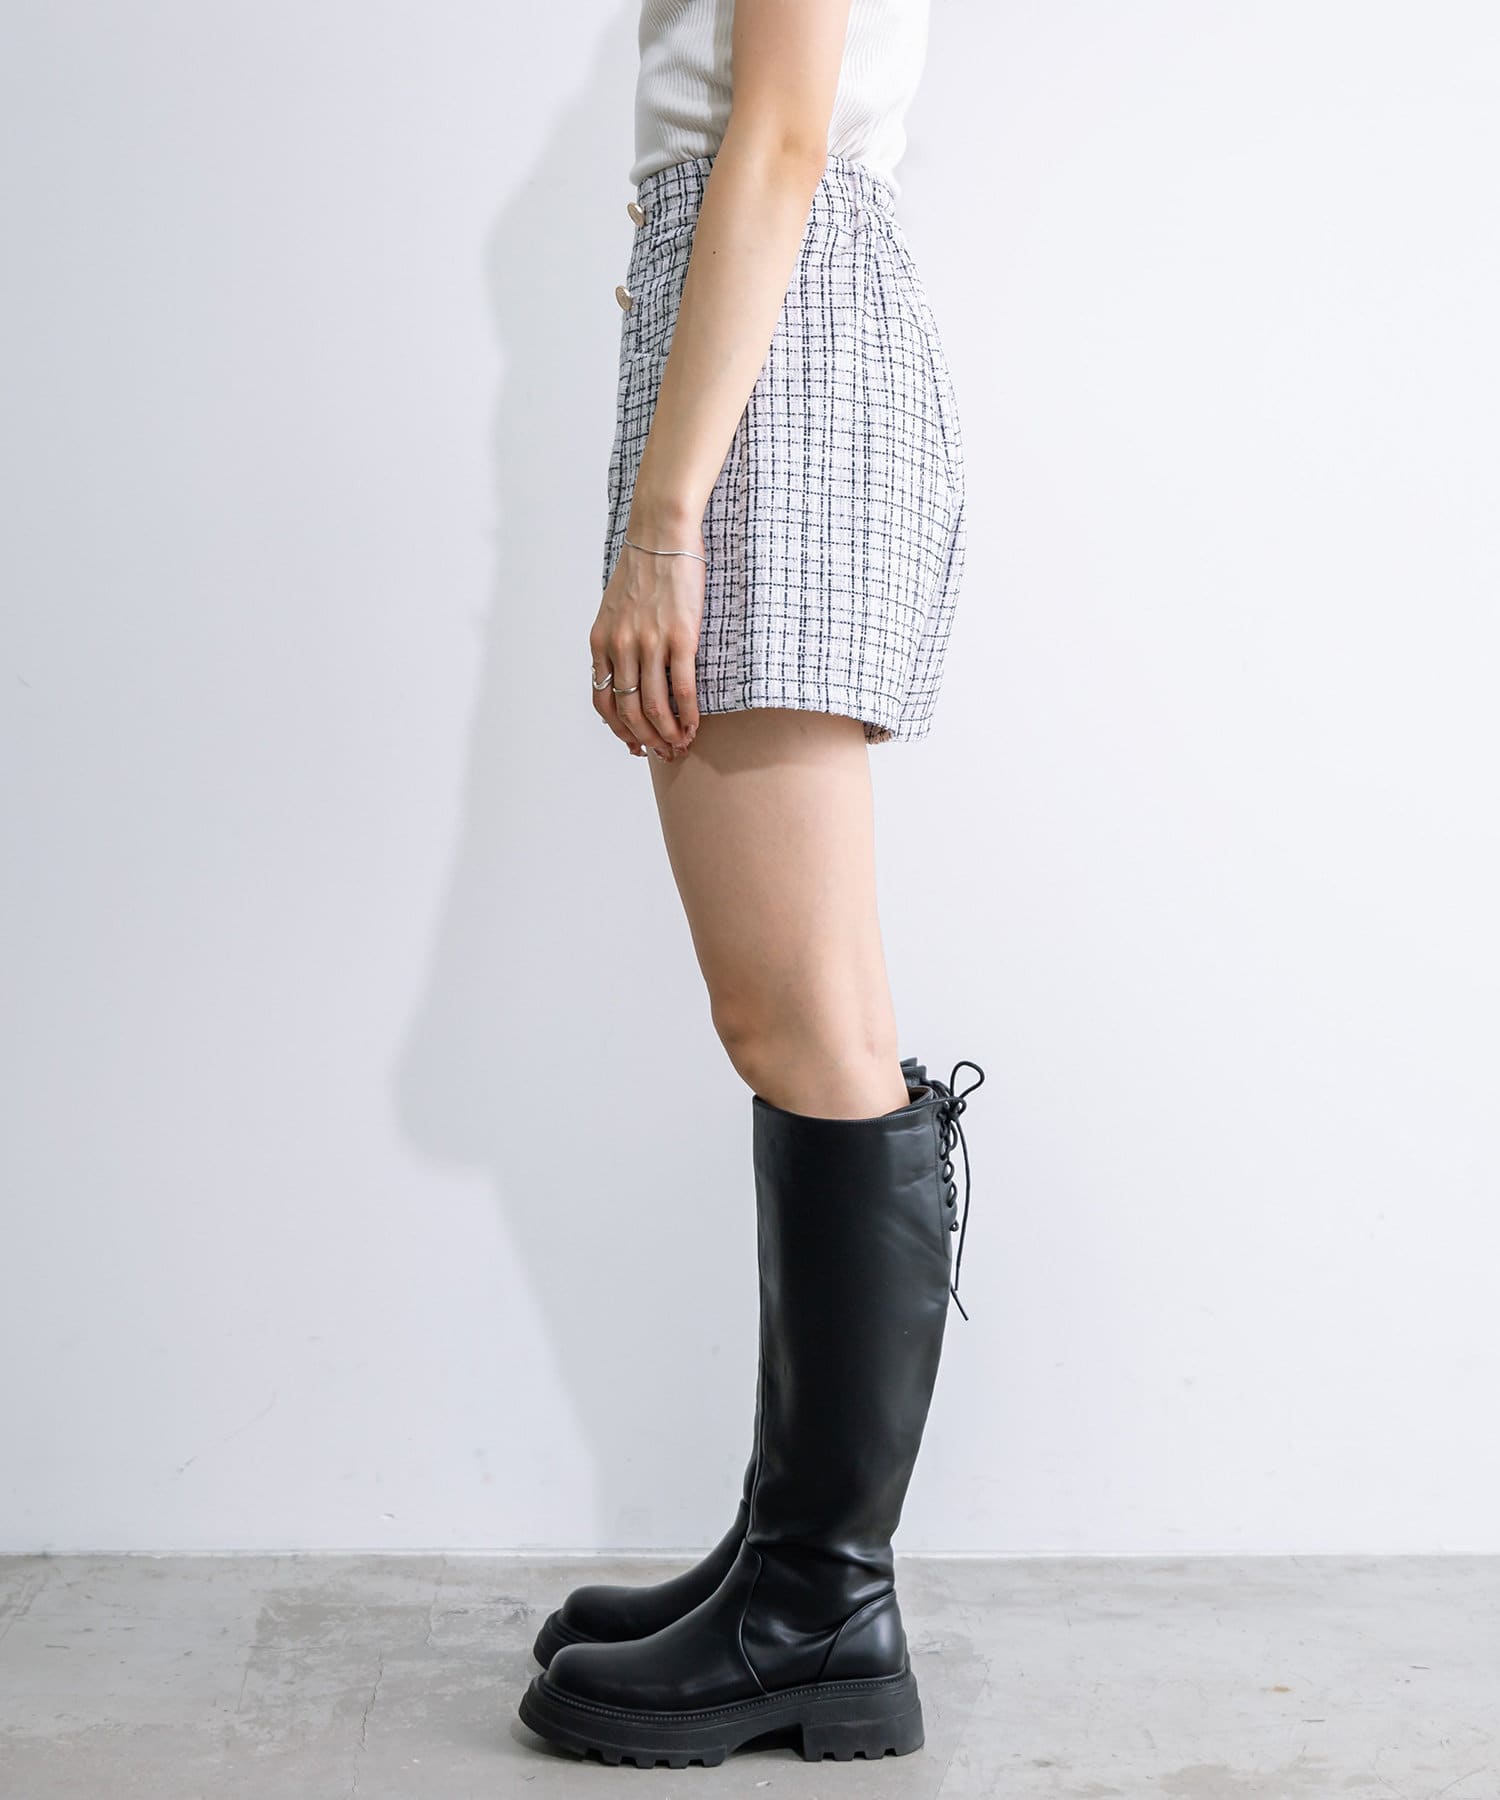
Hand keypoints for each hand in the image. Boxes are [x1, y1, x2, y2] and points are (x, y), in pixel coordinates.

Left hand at [590, 531, 703, 759]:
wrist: (661, 534)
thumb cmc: (643, 569)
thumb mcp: (615, 609)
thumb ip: (616, 642)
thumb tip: (627, 674)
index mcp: (601, 641)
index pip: (603, 701)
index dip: (618, 730)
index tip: (633, 744)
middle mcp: (621, 646)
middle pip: (628, 711)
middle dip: (645, 740)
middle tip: (662, 752)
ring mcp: (649, 643)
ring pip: (654, 707)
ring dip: (668, 734)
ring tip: (680, 744)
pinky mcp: (680, 637)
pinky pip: (681, 689)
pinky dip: (688, 715)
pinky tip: (694, 725)